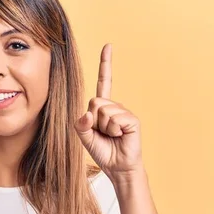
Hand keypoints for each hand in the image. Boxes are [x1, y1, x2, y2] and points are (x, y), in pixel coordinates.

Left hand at [75, 44, 143, 179]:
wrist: (117, 167)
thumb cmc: (103, 151)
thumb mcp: (84, 137)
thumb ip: (81, 124)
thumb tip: (88, 114)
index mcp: (103, 107)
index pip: (105, 81)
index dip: (106, 64)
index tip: (108, 46)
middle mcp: (114, 106)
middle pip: (95, 102)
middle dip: (94, 121)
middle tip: (103, 133)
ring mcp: (124, 112)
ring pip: (103, 111)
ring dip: (103, 128)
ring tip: (112, 136)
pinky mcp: (132, 119)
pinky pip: (114, 119)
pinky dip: (113, 130)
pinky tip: (120, 136)